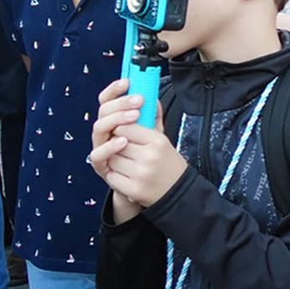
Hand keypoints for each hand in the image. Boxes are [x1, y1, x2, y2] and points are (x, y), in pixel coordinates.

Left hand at [88, 79, 186, 211]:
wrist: (178, 192)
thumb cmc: (167, 162)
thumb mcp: (163, 140)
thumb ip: (153, 118)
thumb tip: (148, 96)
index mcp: (158, 141)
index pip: (126, 126)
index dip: (121, 127)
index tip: (123, 131)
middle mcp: (149, 157)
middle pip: (117, 142)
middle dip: (116, 143)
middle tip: (122, 146)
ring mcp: (140, 174)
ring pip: (112, 158)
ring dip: (113, 158)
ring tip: (125, 161)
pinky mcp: (132, 188)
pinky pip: (112, 175)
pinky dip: (114, 173)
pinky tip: (124, 173)